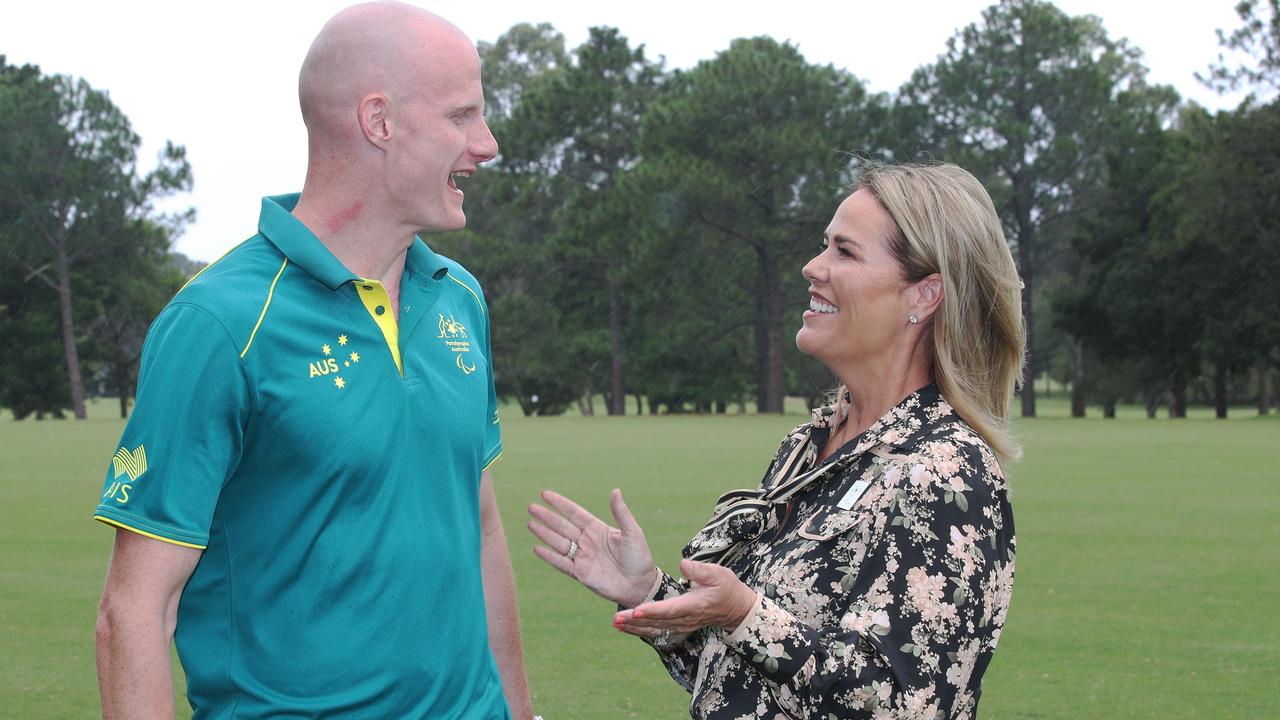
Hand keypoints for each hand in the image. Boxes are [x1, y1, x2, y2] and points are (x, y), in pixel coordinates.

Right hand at [529, 489, 658, 607]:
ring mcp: (582, 557)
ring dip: (544, 533)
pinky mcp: (580, 573)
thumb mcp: (632, 533)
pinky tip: (536, 548)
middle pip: (562, 526)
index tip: (545, 494)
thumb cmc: (639, 558)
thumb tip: (615, 491)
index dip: (560, 503)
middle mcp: (586, 541)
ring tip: (530, 523)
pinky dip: (549, 556)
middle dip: (547, 516)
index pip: (574, 513)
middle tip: (531, 507)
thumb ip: (621, 513)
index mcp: (597, 529)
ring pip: (558, 542)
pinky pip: (561, 563)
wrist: (640, 586)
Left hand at [612, 558, 757, 639]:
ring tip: (615, 623)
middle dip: (635, 621)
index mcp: (693, 605)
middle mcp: (684, 619)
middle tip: (616, 619)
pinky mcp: (677, 626)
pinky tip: (624, 627)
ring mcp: (680, 625)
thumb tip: (683, 565)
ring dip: (634, 628)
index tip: (636, 610)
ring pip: (654, 629)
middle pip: (657, 622)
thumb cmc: (727, 588)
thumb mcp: (719, 574)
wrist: (735, 609)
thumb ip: (700, 570)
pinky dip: (640, 630)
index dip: (652, 611)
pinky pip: (656, 631)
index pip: (669, 609)